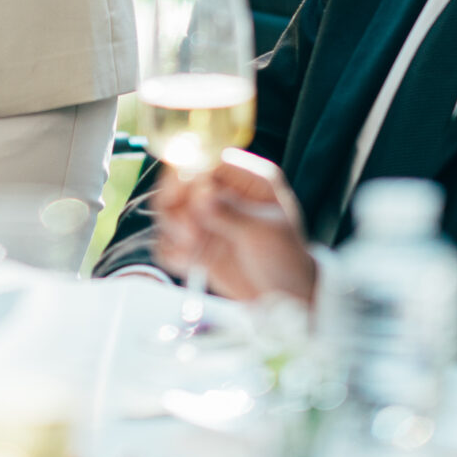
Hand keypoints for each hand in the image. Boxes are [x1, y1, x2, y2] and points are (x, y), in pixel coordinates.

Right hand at [155, 149, 318, 305]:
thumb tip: (201, 194)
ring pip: (168, 210)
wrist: (287, 297)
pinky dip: (171, 251)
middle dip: (175, 204)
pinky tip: (188, 262)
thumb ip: (231, 213)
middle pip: (178, 182)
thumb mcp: (264, 232)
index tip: (183, 194)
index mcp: (246, 178)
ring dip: (172, 228)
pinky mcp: (196, 243)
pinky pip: (168, 241)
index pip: (206, 159)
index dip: (187, 172)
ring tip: (191, 248)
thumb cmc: (286, 257)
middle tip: (188, 231)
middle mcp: (221, 193)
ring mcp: (206, 218)